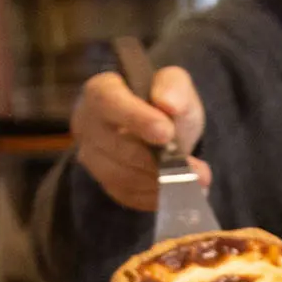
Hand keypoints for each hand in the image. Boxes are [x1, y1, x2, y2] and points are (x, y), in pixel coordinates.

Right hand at [71, 67, 210, 211]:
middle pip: (114, 146)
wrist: (163, 131)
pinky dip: (154, 195)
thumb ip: (174, 87)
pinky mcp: (104, 183)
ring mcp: (92, 157)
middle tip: (193, 168)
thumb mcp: (176, 86)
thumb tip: (169, 102)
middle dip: (154, 159)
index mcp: (101, 91)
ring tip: (193, 180)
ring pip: (119, 175)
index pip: (108, 102)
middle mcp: (88, 124)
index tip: (167, 133)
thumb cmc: (163, 104)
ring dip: (157, 180)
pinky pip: (126, 194)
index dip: (136, 118)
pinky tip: (177, 189)